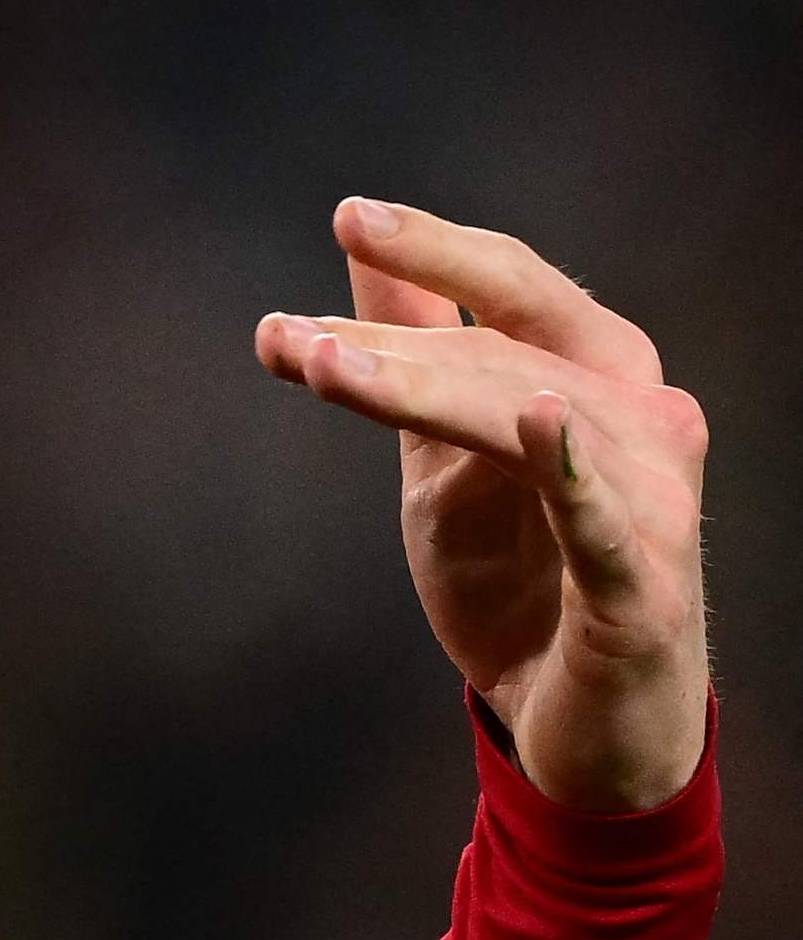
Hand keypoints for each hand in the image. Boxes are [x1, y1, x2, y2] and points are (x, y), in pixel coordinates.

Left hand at [255, 199, 711, 811]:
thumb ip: (415, 353)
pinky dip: (573, 474)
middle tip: (288, 340)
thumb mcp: (444, 456)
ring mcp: (651, 500)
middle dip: (393, 343)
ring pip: (531, 423)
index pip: (517, 291)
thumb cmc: (524, 577)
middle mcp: (643, 420)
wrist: (576, 722)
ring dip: (427, 392)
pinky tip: (537, 419)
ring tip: (327, 368)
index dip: (436, 252)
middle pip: (506, 355)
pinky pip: (603, 521)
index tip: (348, 216)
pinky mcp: (642, 586)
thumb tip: (363, 251)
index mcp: (601, 376)